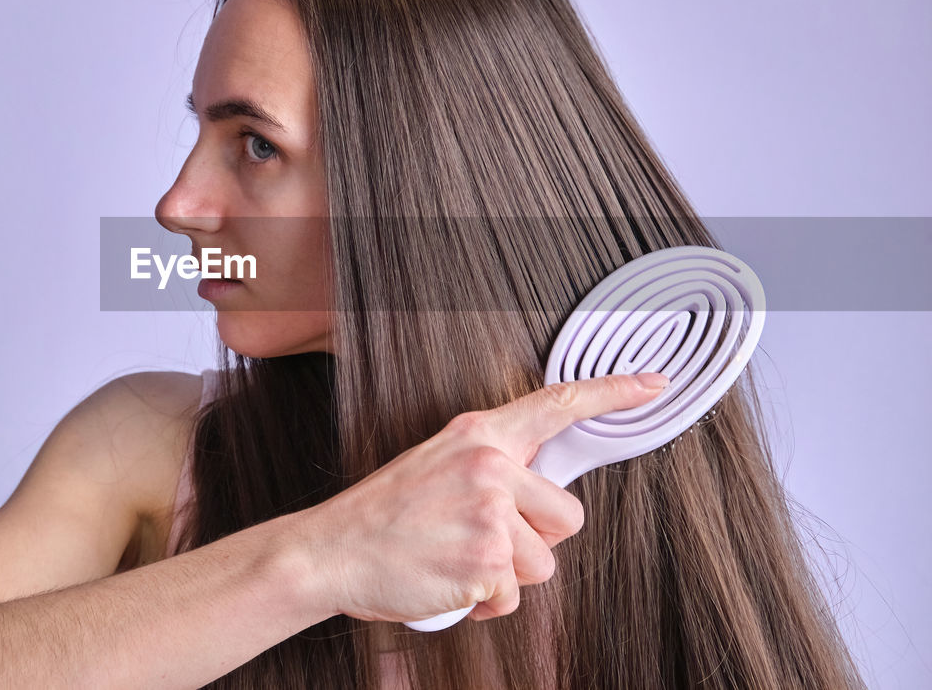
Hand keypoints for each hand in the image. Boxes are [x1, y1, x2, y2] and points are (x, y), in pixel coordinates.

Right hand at [297, 373, 669, 623]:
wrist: (333, 550)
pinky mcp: (487, 560)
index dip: (612, 393)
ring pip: (545, 564)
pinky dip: (485, 602)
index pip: (555, 405)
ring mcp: (490, 512)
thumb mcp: (438, 466)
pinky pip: (514, 597)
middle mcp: (490, 466)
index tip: (653, 384)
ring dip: (507, 576)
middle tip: (482, 539)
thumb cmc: (385, 516)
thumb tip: (539, 488)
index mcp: (478, 435)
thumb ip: (492, 467)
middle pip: (568, 516)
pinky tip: (449, 581)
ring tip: (458, 560)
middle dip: (535, 540)